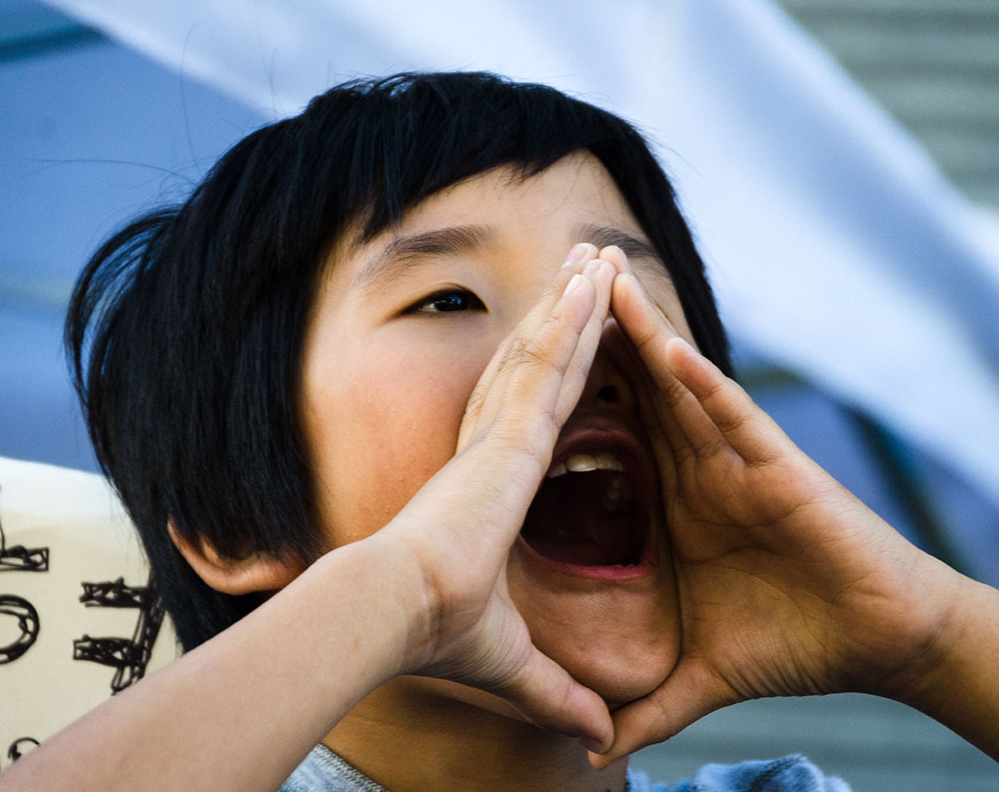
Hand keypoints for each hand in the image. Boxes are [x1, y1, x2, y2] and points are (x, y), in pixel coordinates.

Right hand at [375, 246, 616, 747]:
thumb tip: (598, 741)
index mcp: (490, 482)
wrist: (399, 613)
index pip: (534, 415)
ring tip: (599, 256)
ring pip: (547, 349)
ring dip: (574, 300)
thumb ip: (561, 692)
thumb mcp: (519, 663)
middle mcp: (493, 443)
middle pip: (540, 364)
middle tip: (588, 268)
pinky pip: (551, 359)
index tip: (572, 340)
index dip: (554, 372)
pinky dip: (573, 317)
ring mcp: (498, 430)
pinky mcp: (508, 428)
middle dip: (565, 314)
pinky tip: (595, 280)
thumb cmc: (441, 632)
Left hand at [591, 250, 969, 762]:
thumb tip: (597, 750)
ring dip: (638, 333)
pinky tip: (663, 347)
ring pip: (677, 386)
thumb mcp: (700, 676)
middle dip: (593, 338)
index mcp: (674, 503)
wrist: (878, 642)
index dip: (563, 403)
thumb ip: (648, 707)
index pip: (608, 442)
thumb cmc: (795, 644)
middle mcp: (700, 468)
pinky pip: (732, 415)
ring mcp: (738, 461)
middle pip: (634, 392)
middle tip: (547, 284)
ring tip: (596, 282)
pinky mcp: (779, 466)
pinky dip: (699, 381)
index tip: (511, 371)